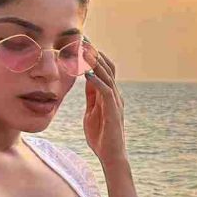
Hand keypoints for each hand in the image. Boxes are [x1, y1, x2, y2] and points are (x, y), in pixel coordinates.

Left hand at [83, 49, 126, 165]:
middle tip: (82, 38)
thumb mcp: (92, 112)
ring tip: (84, 50)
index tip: (81, 42)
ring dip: (96, 62)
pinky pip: (106, 91)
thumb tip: (86, 81)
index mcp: (109, 95)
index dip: (93, 55)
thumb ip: (91, 97)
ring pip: (107, 76)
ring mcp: (116, 102)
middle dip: (95, 53)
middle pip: (107, 67)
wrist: (111, 157)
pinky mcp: (113, 111)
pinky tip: (87, 72)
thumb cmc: (101, 137)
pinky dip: (97, 80)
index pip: (103, 69)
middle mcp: (115, 95)